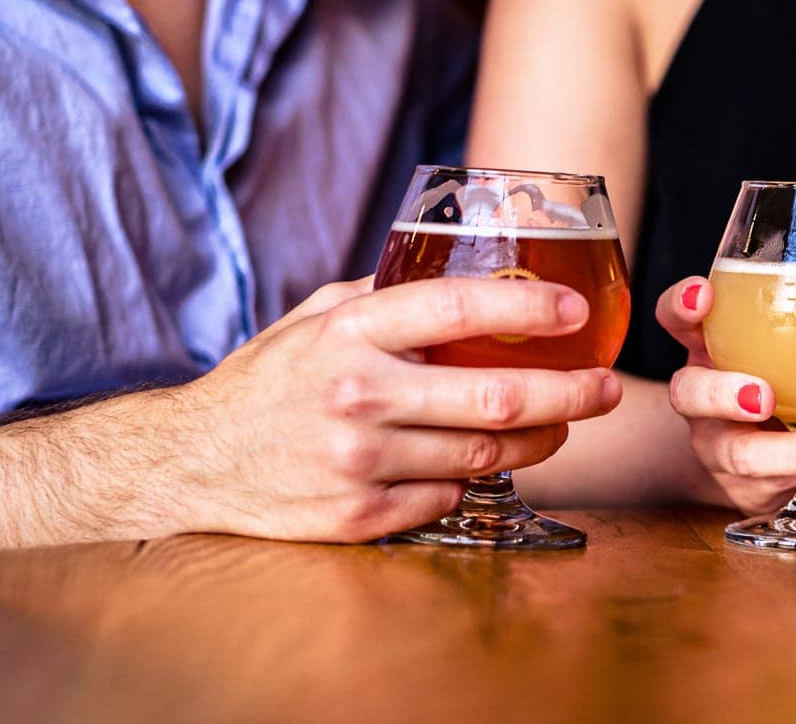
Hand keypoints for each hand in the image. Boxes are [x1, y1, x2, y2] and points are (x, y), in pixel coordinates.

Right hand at [165, 275, 622, 541]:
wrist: (190, 461)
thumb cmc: (266, 381)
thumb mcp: (315, 317)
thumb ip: (384, 296)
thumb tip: (466, 277)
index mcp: (350, 333)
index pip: (459, 310)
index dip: (530, 309)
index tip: (575, 308)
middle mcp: (358, 396)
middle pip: (495, 398)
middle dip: (569, 392)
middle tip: (604, 386)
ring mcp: (359, 463)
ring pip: (484, 455)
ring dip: (538, 440)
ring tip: (561, 423)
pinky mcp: (358, 518)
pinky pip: (448, 496)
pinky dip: (474, 478)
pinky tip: (485, 462)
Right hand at [657, 277, 795, 514]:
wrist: (757, 457)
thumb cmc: (779, 377)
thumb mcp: (778, 342)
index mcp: (706, 348)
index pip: (675, 319)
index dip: (680, 306)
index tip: (703, 293)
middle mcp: (702, 396)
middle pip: (688, 393)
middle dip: (722, 394)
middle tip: (763, 396)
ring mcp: (719, 445)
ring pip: (738, 453)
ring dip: (788, 450)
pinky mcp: (745, 486)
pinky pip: (773, 485)